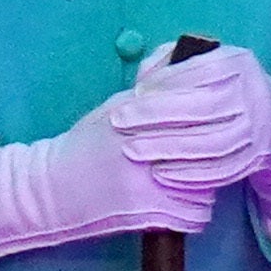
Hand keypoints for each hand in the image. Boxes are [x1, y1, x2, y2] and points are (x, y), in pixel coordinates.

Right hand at [0, 85, 206, 256]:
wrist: (54, 187)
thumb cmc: (88, 145)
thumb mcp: (117, 105)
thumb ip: (153, 87)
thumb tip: (180, 55)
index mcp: (142, 115)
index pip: (198, 111)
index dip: (213, 118)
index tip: (216, 126)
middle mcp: (149, 144)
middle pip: (208, 146)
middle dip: (214, 151)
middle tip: (211, 156)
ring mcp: (150, 180)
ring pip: (208, 182)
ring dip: (206, 184)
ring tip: (193, 182)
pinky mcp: (149, 211)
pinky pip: (195, 215)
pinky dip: (193, 213)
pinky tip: (181, 206)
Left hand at [103, 42, 270, 221]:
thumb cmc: (222, 87)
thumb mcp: (206, 63)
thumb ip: (172, 63)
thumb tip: (144, 77)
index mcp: (240, 64)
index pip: (202, 71)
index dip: (167, 82)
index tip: (137, 90)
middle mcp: (253, 96)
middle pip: (204, 107)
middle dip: (157, 115)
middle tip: (120, 119)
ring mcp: (255, 131)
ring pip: (210, 143)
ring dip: (167, 148)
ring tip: (132, 149)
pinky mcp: (251, 159)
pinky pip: (218, 170)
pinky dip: (187, 173)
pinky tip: (158, 171)